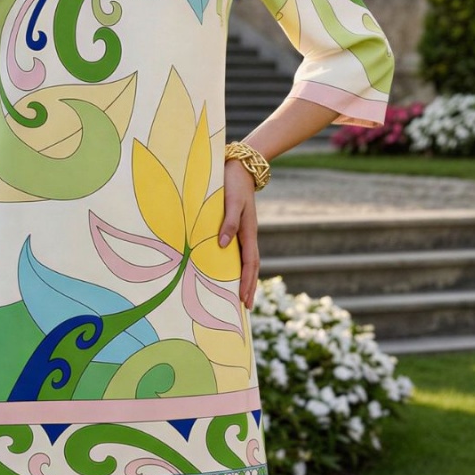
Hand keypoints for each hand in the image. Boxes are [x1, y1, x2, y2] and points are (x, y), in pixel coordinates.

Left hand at [219, 159, 259, 307]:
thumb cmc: (233, 184)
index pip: (249, 263)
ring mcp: (245, 231)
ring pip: (247, 260)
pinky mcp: (239, 226)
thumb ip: (228, 222)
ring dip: (245, 278)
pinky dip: (239, 265)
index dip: (247, 282)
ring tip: (242, 296)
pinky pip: (241, 251)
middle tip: (246, 307)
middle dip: (249, 287)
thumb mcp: (231, 201)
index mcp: (248, 231)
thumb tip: (223, 246)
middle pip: (251, 266)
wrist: (241, 167)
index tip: (245, 300)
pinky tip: (232, 271)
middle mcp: (248, 234)